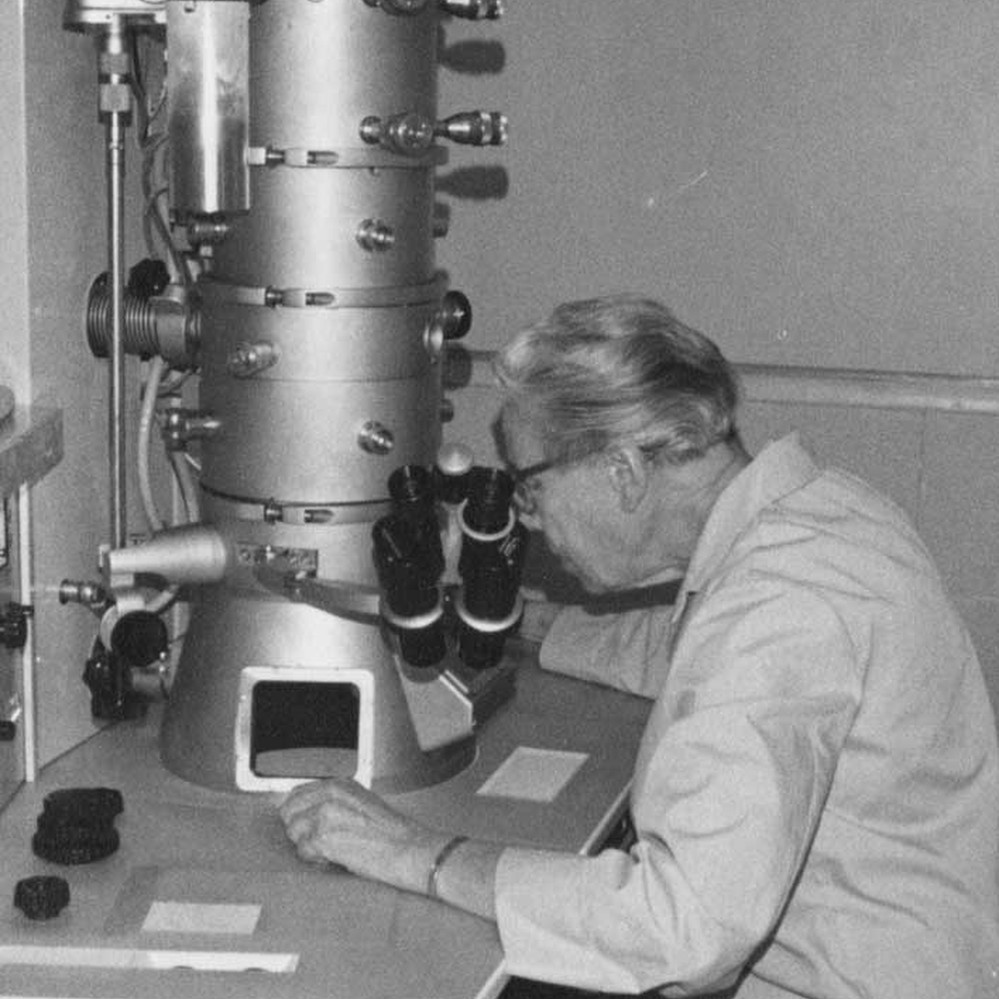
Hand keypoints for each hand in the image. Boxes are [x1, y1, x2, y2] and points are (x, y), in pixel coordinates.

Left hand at [278, 777, 446, 894]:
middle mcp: (331, 793)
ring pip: (294, 833)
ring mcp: (326, 813)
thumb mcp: (360, 805)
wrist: (411, 849)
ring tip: (336, 848)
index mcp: (340, 784)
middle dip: (301, 829)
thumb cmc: (391, 833)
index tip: (306, 826)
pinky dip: (317, 859)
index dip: (298, 813)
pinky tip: (338, 857)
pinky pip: (303, 851)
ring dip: (310, 845)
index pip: (297, 793)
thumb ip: (329, 802)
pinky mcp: (324, 836)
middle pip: (289, 811)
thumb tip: (290, 806)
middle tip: (326, 839)